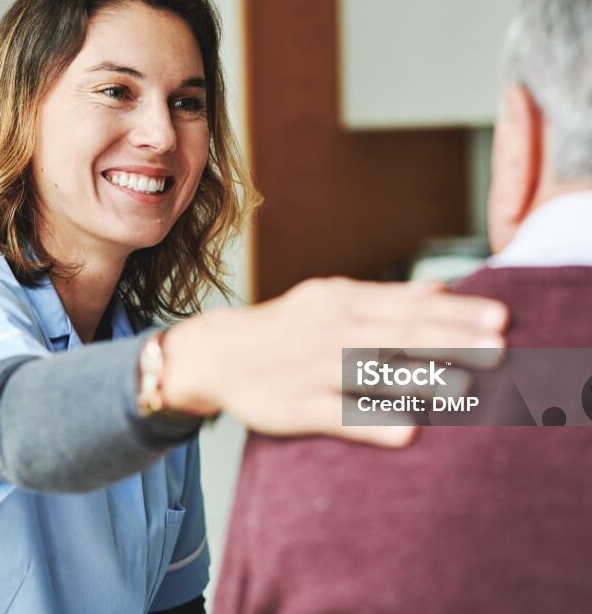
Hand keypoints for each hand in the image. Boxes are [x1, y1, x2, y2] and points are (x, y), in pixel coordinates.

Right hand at [161, 277, 507, 447]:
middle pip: (397, 336)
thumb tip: (442, 288)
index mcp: (343, 301)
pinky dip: (372, 423)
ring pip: (372, 373)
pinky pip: (338, 415)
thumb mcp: (332, 296)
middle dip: (450, 341)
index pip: (407, 305)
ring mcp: (313, 369)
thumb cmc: (287, 325)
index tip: (499, 318)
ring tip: (465, 387)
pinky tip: (408, 431)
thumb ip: (387, 295)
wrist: (220, 352)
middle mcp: (331, 331)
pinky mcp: (297, 406)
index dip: (455, 313)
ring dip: (418, 379)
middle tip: (498, 348)